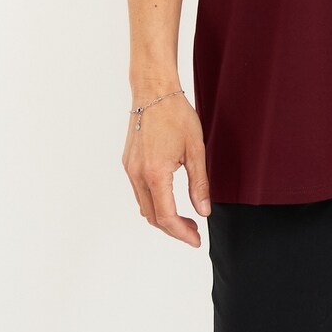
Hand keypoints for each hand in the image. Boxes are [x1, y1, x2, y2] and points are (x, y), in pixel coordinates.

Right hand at [122, 92, 210, 245]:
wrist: (154, 90)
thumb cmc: (176, 114)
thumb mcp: (195, 149)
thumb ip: (199, 183)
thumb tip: (204, 211)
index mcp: (155, 173)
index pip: (167, 216)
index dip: (182, 233)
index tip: (196, 240)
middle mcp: (137, 174)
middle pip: (152, 216)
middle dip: (173, 229)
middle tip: (194, 231)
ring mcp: (130, 169)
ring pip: (144, 206)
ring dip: (162, 217)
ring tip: (184, 217)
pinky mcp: (128, 163)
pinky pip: (139, 192)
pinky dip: (153, 202)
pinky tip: (169, 198)